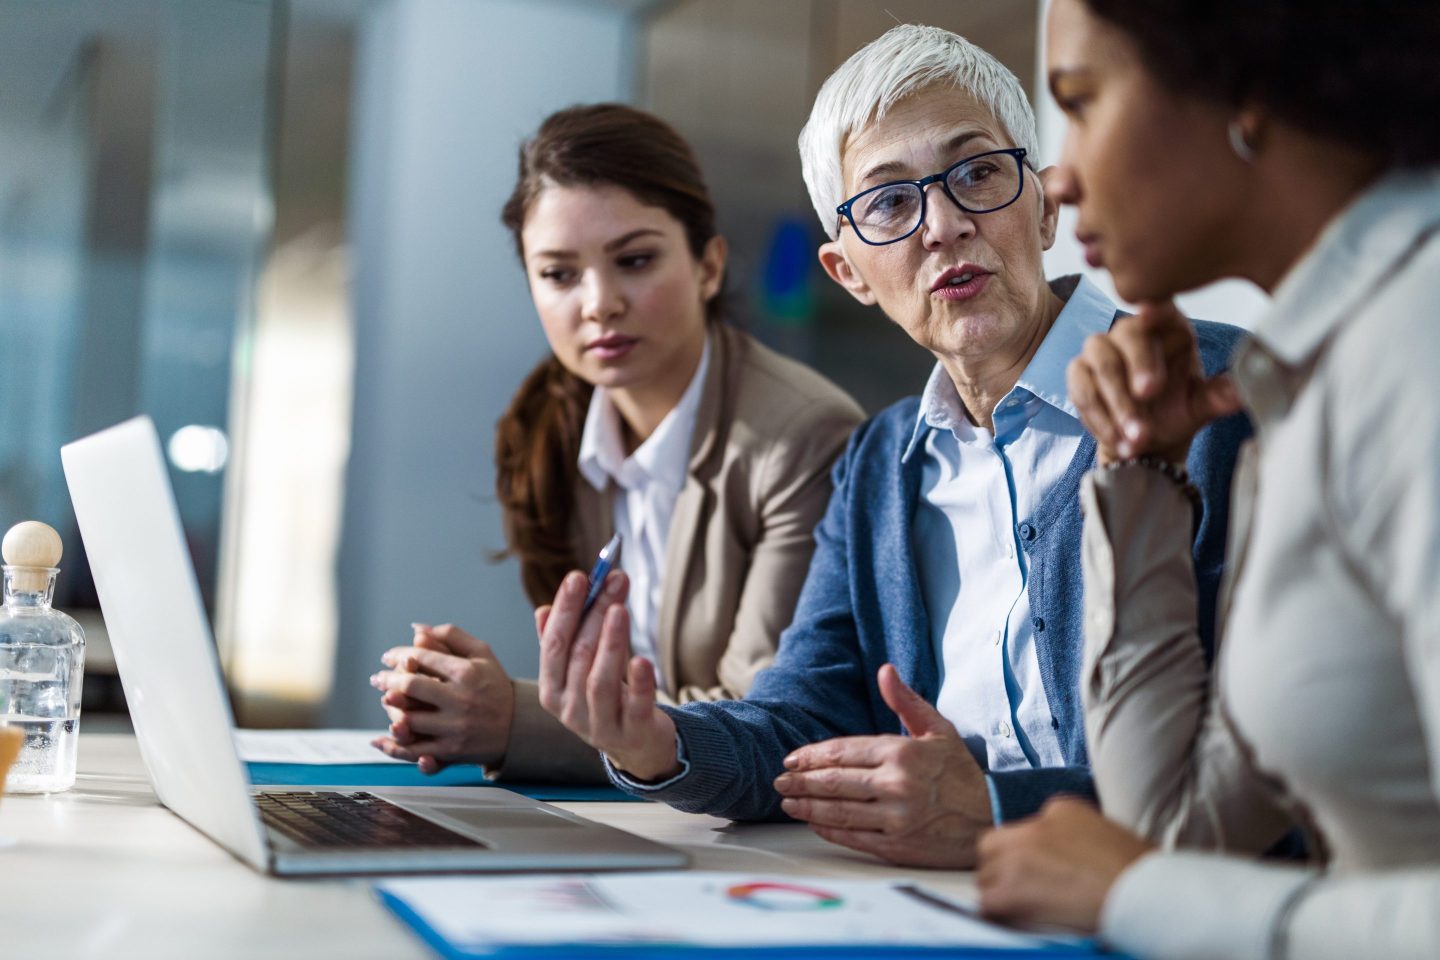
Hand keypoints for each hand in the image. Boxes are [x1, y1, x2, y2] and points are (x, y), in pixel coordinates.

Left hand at [369, 623, 514, 771]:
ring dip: (390, 708)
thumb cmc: (495, 686)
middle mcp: (460, 699)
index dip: (399, 655)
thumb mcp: (482, 654)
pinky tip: (380, 739)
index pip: (421, 657)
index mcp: (466, 672)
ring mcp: (455, 727)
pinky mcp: (451, 751)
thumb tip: (416, 629)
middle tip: (378, 678)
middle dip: (387, 679)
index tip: (389, 657)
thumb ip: (451, 636)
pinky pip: (414, 750)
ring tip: (385, 699)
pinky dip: (393, 746)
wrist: (519, 727)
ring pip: (408, 718)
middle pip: (410, 686)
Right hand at [536, 569, 679, 781]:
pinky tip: (644, 659)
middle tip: (610, 580)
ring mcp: (600, 725)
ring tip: (620, 608)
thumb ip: (561, 644)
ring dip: (610, 642)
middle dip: (593, 614)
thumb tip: (543, 609)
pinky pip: (635, 706)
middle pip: (578, 656)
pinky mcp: (633, 732)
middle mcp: (570, 710)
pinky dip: (639, 683)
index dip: (566, 609)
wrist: (636, 747)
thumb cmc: (607, 701)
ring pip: (599, 680)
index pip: (554, 645)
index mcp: (552, 691)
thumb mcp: (579, 674)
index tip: (579, 577)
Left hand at [773, 664, 992, 867]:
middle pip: (834, 782)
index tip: (792, 759)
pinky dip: (829, 830)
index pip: (843, 752)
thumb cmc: (961, 774)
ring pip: (838, 811)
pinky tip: (814, 823)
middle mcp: (896, 785)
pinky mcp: (897, 846)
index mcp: (902, 753)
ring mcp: (895, 818)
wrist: (992, 819)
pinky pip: (853, 836)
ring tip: (788, 802)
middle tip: (780, 781)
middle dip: (801, 781)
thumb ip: (906, 702)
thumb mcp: (938, 730)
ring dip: (807, 806)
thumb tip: (885, 671)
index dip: (812, 756)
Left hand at [977, 796, 1153, 931]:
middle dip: (1002, 867)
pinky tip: (1017, 921)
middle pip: (994, 846)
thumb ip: (1075, 838)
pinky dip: (997, 914)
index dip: (1028, 855)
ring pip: (986, 874)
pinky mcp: (1011, 889)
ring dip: (1000, 891)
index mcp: (1060, 809)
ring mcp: (1019, 856)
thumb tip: (1061, 861)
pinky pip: (986, 903)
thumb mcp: (1106, 833)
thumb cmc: (1140, 873)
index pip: (1024, 829)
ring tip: (1027, 910)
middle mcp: (1033, 826)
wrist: (1144, 892)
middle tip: (1022, 891)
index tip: (1041, 872)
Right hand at [1067, 300, 1241, 465]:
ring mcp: (1101, 351)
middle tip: (1149, 395)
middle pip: (1127, 335)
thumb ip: (1219, 396)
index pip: (1161, 308)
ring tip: (1138, 437)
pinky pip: (1082, 390)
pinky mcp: (1079, 374)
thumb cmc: (1175, 412)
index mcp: (1168, 328)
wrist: (1145, 443)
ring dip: (1118, 403)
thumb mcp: (1201, 405)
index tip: (1149, 311)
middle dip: (1136, 367)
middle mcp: (1131, 332)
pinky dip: (1100, 418)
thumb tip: (1243, 393)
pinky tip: (1120, 440)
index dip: (1154, 308)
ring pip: (1101, 364)